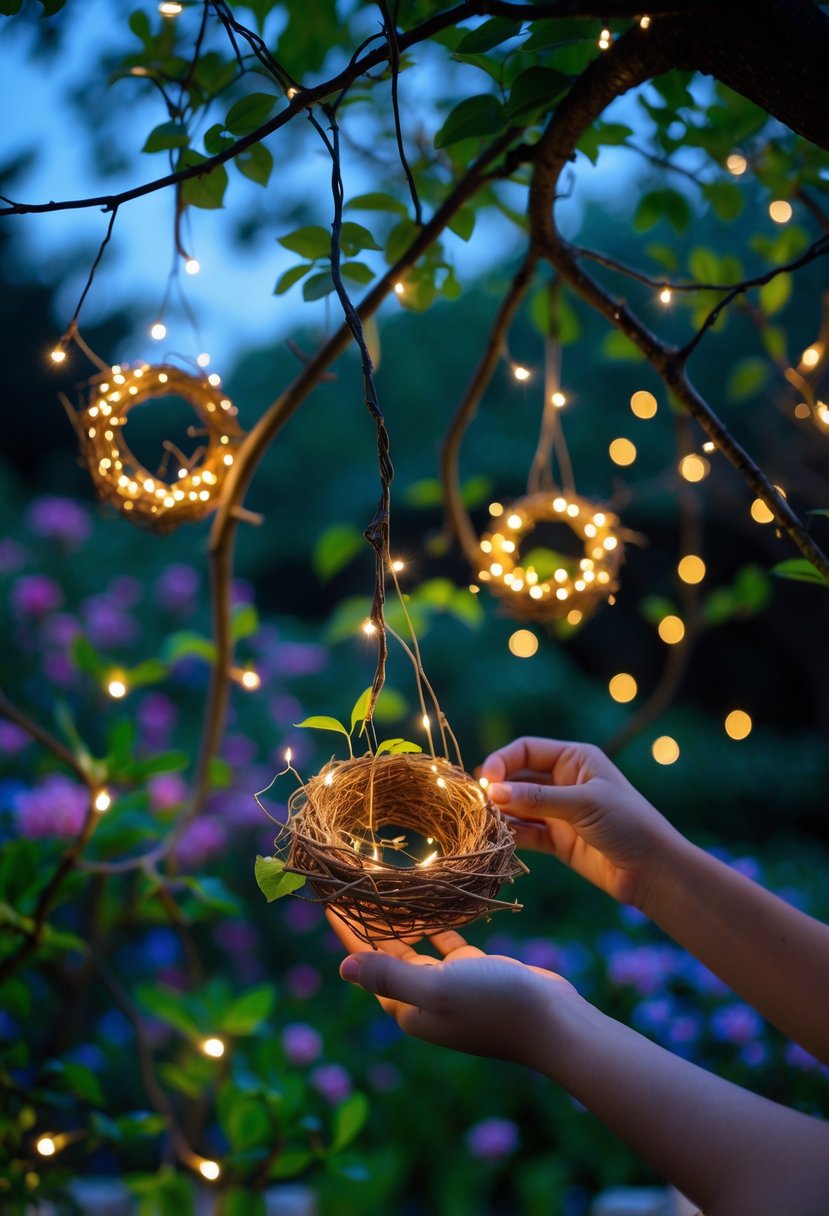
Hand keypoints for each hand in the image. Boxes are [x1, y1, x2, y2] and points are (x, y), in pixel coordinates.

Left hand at [329, 912, 578, 1069]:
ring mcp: (452, 987)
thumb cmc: (493, 1005)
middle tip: (356, 884)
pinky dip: (438, 925)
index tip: (331, 899)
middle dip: (370, 923)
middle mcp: (425, 999)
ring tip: (387, 887)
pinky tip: (433, 903)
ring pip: (417, 947)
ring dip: (402, 921)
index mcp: (409, 1008)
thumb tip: (342, 968)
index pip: (366, 965)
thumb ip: (391, 976)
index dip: (348, 932)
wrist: (554, 1023)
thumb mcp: (437, 989)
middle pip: (387, 955)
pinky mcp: (478, 974)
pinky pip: (448, 944)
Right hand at [480, 737, 682, 910]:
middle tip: (479, 802)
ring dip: (501, 812)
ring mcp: (559, 812)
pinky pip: (526, 832)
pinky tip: (498, 836)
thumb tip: (493, 792)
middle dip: (498, 788)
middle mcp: (564, 781)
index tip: (486, 778)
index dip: (503, 761)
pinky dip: (511, 834)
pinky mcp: (557, 840)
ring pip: (519, 806)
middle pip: (518, 777)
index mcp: (574, 759)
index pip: (527, 750)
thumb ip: (538, 799)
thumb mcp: (583, 803)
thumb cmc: (627, 823)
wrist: (652, 870)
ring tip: (483, 820)